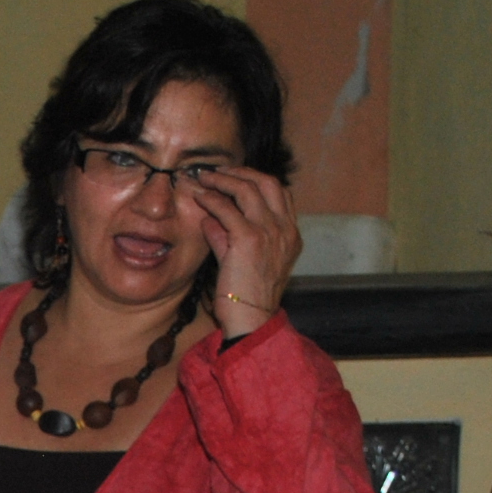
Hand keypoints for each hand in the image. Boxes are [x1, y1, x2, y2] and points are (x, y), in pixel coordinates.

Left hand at [186, 167, 301, 339]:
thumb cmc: (247, 298)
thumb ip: (228, 238)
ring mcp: (269, 232)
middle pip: (269, 183)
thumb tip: (211, 219)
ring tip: (206, 178)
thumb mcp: (242, 262)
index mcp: (291, 235)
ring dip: (225, 179)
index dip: (257, 181)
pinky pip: (228, 208)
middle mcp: (285, 230)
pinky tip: (201, 197)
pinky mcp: (248, 239)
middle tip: (220, 171)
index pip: (281, 194)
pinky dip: (213, 199)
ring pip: (249, 189)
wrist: (251, 321)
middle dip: (243, 172)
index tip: (237, 179)